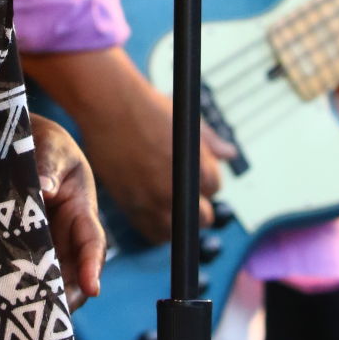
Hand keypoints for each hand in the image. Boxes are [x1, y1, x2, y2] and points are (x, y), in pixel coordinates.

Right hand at [22, 46, 233, 244]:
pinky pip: (151, 233)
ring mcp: (154, 202)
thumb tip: (229, 154)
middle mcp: (179, 191)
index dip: (204, 181)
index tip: (192, 174)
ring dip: (176, 220)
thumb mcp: (187, 122)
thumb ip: (211, 142)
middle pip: (203, 217)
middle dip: (196, 205)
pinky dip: (154, 226)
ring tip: (165, 201)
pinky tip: (150, 207)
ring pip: (177, 231)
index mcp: (199, 170)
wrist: (109, 106)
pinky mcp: (131, 207)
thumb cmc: (147, 108)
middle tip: (181, 190)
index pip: (215, 188)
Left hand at [30, 113, 105, 310]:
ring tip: (20, 311)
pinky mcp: (21, 247)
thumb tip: (45, 188)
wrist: (22, 142)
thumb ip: (48, 166)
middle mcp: (66, 234)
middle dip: (64, 295)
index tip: (91, 289)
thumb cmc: (43, 144)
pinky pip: (21, 270)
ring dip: (38, 294)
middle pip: (71, 273)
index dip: (92, 267)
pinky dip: (14, 284)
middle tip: (48, 314)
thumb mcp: (50, 147)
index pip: (91, 243)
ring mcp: (45, 244)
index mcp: (81, 210)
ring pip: (47, 277)